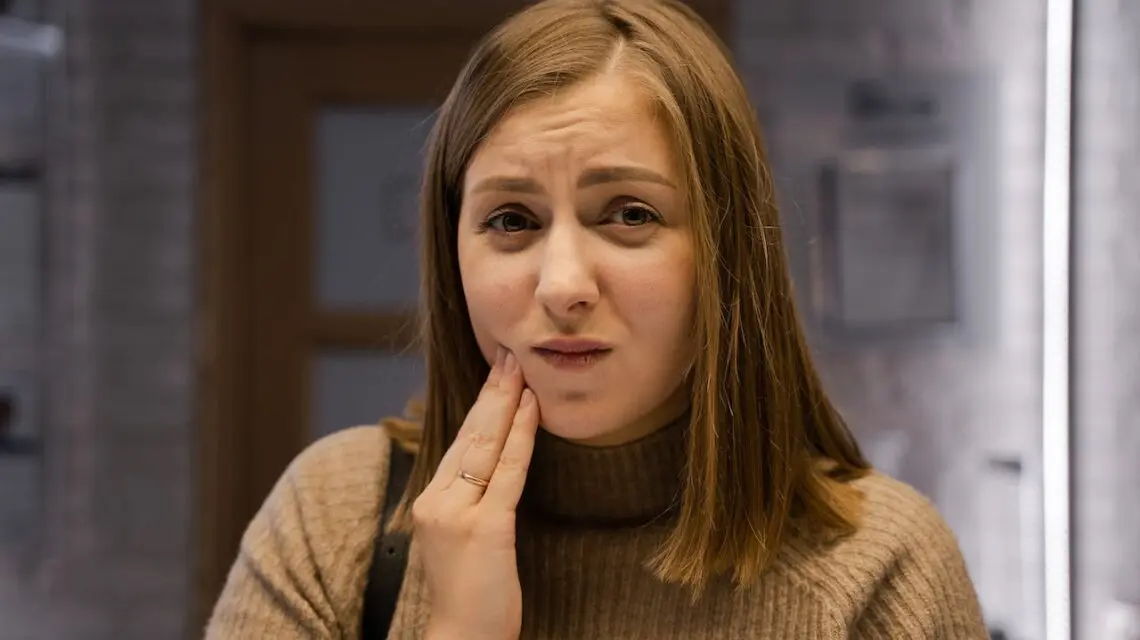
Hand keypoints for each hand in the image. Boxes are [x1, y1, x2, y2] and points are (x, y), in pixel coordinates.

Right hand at [412, 347, 538, 639]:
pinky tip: (532, 409)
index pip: (459, 442)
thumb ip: (468, 500)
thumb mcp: (460, 537)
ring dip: (506, 402)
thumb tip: (491, 464)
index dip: (481, 405)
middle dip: (492, 391)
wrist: (462, 637)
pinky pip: (507, 472)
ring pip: (485, 446)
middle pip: (469, 435)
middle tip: (508, 354)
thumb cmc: (470, 593)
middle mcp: (435, 501)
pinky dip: (521, 436)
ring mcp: (456, 514)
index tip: (496, 373)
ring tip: (520, 369)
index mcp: (429, 501)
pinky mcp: (483, 528)